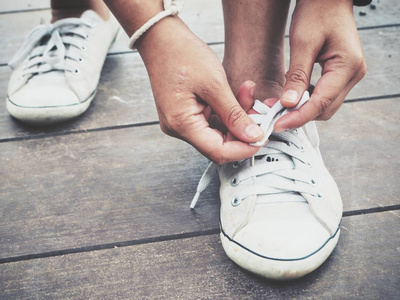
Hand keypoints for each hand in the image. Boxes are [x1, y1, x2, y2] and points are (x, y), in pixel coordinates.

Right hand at [136, 17, 263, 163]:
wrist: (161, 38)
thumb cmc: (183, 55)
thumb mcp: (214, 84)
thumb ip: (234, 114)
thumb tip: (253, 137)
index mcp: (182, 124)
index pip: (218, 152)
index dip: (244, 148)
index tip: (264, 135)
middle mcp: (179, 128)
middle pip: (219, 144)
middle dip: (243, 130)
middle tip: (261, 110)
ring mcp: (181, 122)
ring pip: (218, 132)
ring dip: (237, 117)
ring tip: (248, 92)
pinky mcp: (186, 114)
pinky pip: (212, 121)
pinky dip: (227, 111)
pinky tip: (238, 94)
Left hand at [275, 0, 365, 131]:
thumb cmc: (317, 12)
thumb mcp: (303, 43)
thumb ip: (297, 75)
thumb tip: (288, 104)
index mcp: (347, 66)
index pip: (321, 103)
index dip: (298, 117)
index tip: (277, 125)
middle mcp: (353, 74)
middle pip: (325, 109)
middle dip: (300, 116)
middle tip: (274, 117)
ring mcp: (349, 75)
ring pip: (325, 105)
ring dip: (303, 110)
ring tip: (279, 107)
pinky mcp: (341, 75)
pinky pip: (324, 96)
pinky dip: (307, 100)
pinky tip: (292, 95)